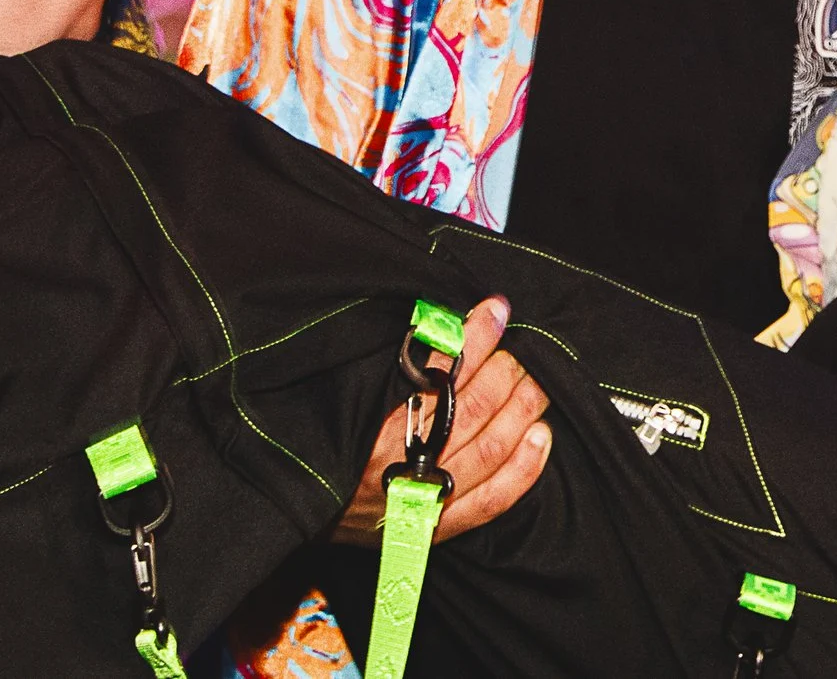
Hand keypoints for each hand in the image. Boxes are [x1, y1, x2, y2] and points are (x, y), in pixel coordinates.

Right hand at [334, 296, 552, 544]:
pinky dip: (524, 467)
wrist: (296, 509)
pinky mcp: (436, 527)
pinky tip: (540, 435)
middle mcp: (398, 463)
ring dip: (520, 409)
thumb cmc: (325, 444)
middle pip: (469, 409)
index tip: (495, 309)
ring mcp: (422, 498)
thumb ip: (391, 362)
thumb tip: (441, 320)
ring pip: (489, 448)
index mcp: (371, 425)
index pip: (435, 373)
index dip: (472, 338)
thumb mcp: (344, 395)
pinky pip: (493, 499)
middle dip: (503, 371)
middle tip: (520, 348)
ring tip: (536, 381)